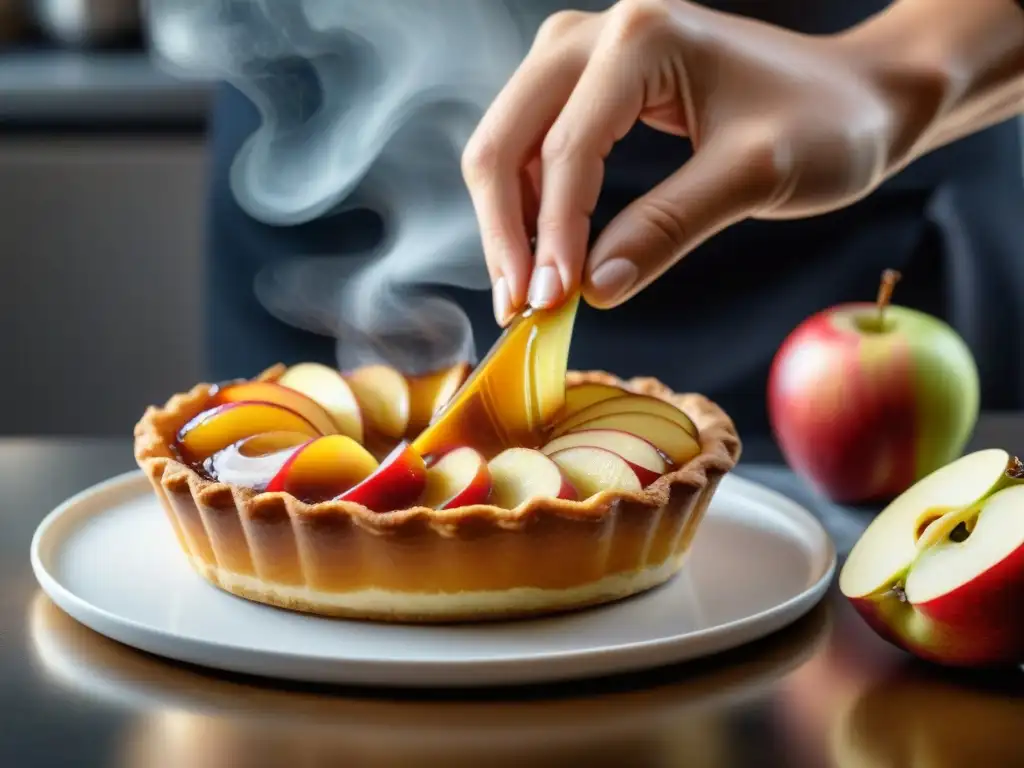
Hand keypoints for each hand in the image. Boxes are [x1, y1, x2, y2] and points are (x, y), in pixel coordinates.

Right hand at [461, 0, 1023, 324]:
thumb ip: (668, 228)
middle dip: (506, 232)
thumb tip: (592, 289)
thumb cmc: (826, 123)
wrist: (857, 95)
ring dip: (510, 224)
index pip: (567, 150)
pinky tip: (544, 255)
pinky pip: (532, 149)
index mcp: (638, 38)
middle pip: (505, 140)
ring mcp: (583, 55)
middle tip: (521, 309)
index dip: (553, 236)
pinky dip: (529, 207)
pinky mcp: (586, 85)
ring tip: (529, 294)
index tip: (550, 305)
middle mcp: (594, 34)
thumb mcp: (754, 175)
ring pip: (507, 146)